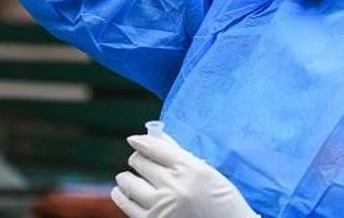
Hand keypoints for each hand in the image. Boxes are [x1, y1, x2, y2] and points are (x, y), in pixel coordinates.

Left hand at [111, 134, 259, 217]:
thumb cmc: (222, 200)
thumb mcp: (207, 172)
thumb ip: (181, 155)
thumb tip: (156, 137)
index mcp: (191, 169)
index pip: (155, 147)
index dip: (141, 141)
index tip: (135, 140)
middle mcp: (174, 186)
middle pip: (140, 162)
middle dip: (139, 159)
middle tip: (140, 161)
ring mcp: (161, 207)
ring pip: (128, 182)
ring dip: (127, 177)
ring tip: (127, 178)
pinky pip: (126, 205)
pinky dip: (122, 196)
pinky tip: (121, 192)